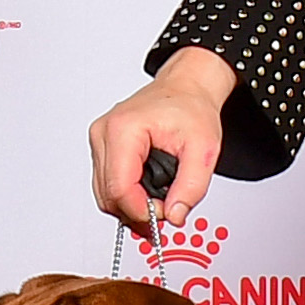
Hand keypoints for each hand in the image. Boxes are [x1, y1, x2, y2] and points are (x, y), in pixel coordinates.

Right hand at [90, 51, 234, 230]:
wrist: (185, 89)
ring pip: (104, 194)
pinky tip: (146, 193)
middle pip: (108, 195)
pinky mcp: (102, 147)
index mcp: (124, 129)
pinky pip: (106, 184)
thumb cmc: (191, 108)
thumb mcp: (204, 149)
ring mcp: (99, 140)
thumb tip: (175, 216)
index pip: (120, 189)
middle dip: (137, 211)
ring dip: (131, 206)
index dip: (143, 211)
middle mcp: (104, 133)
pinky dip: (126, 195)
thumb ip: (192, 187)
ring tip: (159, 203)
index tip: (167, 214)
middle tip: (166, 212)